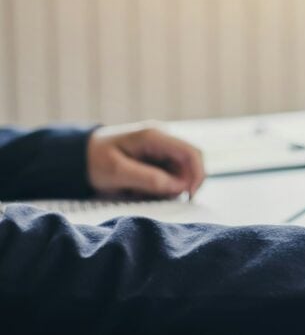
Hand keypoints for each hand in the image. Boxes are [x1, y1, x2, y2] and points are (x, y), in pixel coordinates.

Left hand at [87, 125, 205, 198]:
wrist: (77, 157)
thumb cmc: (94, 161)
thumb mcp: (116, 172)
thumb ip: (148, 178)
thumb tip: (178, 187)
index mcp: (154, 136)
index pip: (191, 153)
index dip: (197, 175)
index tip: (188, 196)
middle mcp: (163, 139)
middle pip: (189, 164)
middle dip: (179, 185)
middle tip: (157, 198)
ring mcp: (161, 149)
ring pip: (181, 173)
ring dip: (167, 188)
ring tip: (139, 192)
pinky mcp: (158, 159)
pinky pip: (170, 176)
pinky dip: (160, 187)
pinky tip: (139, 189)